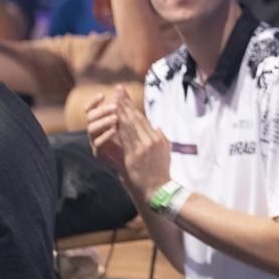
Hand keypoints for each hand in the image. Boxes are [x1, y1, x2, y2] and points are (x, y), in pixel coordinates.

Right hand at [86, 92, 125, 172]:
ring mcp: (95, 141)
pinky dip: (106, 135)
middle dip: (101, 110)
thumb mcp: (126, 120)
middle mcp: (95, 130)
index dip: (93, 102)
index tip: (102, 95)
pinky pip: (98, 143)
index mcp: (99, 121)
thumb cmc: (129, 138)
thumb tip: (121, 87)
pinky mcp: (99, 153)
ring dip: (103, 121)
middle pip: (90, 117)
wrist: (133, 159)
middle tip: (114, 107)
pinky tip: (114, 130)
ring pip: (91, 129)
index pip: (90, 109)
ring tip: (115, 118)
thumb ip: (122, 106)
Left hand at [114, 86, 171, 202]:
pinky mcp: (134, 156)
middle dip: (125, 103)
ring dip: (121, 111)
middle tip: (118, 90)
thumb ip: (160, 137)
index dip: (132, 106)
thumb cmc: (161, 171)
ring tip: (114, 99)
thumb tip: (157, 126)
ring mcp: (143, 147)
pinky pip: (125, 139)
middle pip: (135, 118)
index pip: (142, 118)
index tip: (124, 95)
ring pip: (129, 125)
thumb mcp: (165, 151)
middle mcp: (151, 140)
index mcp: (157, 138)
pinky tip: (113, 119)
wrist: (159, 189)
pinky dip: (119, 127)